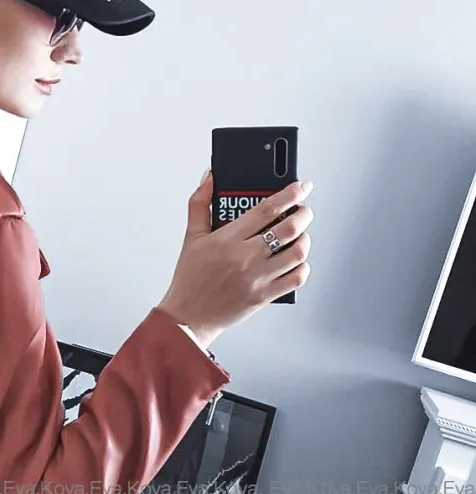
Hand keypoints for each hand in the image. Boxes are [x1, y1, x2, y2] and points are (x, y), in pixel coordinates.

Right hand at [157, 171, 313, 345]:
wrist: (188, 316)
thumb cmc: (190, 278)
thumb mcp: (191, 237)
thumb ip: (200, 204)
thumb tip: (210, 178)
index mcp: (226, 239)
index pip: (266, 208)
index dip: (290, 193)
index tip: (301, 186)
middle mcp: (244, 257)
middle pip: (289, 227)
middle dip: (304, 214)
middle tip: (303, 210)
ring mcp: (256, 278)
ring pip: (297, 252)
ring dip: (305, 240)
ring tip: (300, 236)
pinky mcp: (264, 296)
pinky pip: (296, 278)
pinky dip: (302, 267)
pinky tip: (295, 262)